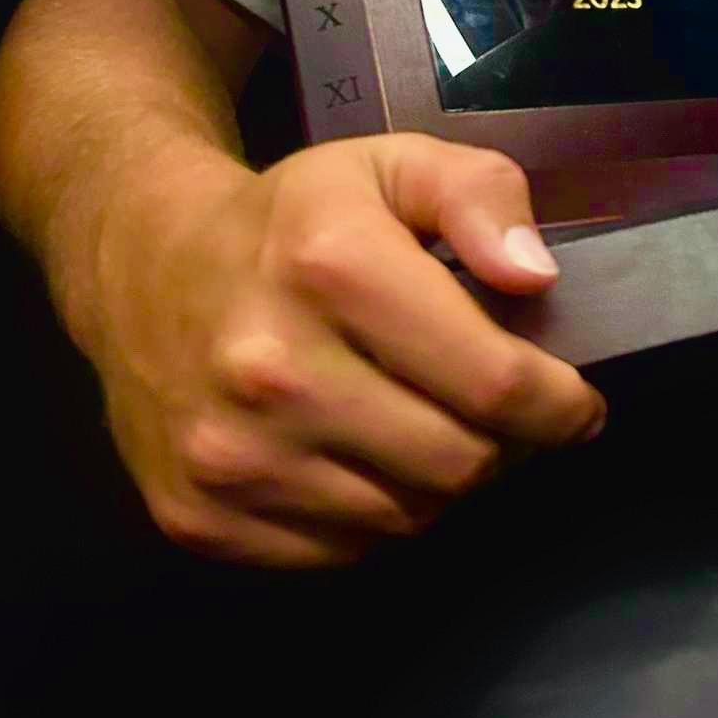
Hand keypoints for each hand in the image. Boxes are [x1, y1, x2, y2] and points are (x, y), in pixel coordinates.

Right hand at [88, 134, 606, 566]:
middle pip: (460, 463)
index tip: (574, 404)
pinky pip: (343, 551)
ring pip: (409, 517)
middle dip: (502, 443)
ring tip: (419, 422)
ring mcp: (231, 453)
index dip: (559, 404)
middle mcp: (274, 368)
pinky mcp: (201, 516)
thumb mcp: (395, 166)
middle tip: (493, 412)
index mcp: (335, 266)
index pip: (495, 383)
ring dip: (436, 480)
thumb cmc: (294, 220)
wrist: (143, 268)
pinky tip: (355, 454)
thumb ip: (482, 197)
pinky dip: (370, 514)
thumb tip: (536, 278)